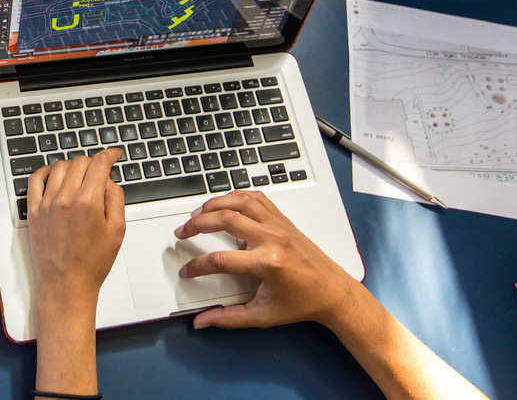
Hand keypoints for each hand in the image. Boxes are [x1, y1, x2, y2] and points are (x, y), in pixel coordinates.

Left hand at [27, 148, 125, 310]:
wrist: (66, 285)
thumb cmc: (92, 263)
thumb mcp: (117, 230)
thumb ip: (116, 199)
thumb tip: (109, 181)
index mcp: (88, 202)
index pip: (99, 163)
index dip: (110, 155)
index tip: (114, 155)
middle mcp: (65, 198)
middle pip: (80, 162)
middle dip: (94, 163)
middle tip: (101, 172)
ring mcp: (46, 203)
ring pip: (59, 167)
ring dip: (73, 166)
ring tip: (81, 176)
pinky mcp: (33, 211)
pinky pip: (35, 179)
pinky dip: (46, 171)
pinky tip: (54, 175)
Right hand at [174, 190, 361, 329]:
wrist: (333, 292)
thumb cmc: (302, 303)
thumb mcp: (263, 315)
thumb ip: (228, 318)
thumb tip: (202, 321)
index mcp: (267, 263)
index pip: (220, 259)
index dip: (197, 266)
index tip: (187, 271)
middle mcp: (273, 238)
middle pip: (225, 219)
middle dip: (197, 224)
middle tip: (183, 231)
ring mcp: (279, 225)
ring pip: (240, 201)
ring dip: (214, 204)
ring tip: (198, 213)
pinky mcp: (283, 220)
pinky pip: (257, 199)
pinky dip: (237, 196)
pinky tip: (224, 203)